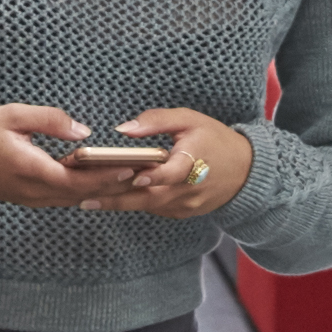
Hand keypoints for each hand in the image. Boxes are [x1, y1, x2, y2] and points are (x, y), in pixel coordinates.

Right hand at [0, 104, 149, 210]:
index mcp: (29, 168)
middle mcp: (32, 190)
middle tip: (141, 174)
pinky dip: (84, 190)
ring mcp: (30, 198)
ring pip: (73, 199)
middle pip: (80, 194)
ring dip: (101, 190)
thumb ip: (50, 120)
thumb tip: (83, 132)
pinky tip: (101, 180)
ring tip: (130, 177)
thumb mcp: (13, 114)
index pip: (75, 179)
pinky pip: (62, 198)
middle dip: (112, 185)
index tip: (129, 167)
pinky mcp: (29, 198)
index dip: (104, 176)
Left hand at [103, 109, 252, 223]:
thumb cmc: (215, 140)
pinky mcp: (182, 212)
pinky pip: (154, 208)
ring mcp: (186, 204)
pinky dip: (134, 203)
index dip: (153, 176)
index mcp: (195, 161)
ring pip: (148, 206)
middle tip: (86, 198)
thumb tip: (123, 129)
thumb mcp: (190, 119)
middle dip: (117, 199)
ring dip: (120, 203)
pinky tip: (110, 198)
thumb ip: (157, 121)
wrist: (246, 171)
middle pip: (150, 197)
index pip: (172, 173)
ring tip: (88, 199)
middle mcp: (190, 189)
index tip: (132, 176)